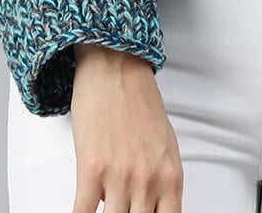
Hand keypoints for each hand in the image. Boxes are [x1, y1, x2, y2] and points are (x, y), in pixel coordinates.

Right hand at [71, 46, 182, 212]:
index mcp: (170, 176)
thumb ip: (161, 180)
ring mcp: (120, 176)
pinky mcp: (91, 168)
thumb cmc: (139, 99)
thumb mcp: (164, 144)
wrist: (115, 64)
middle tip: (121, 211)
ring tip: (101, 207)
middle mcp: (148, 180)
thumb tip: (149, 206)